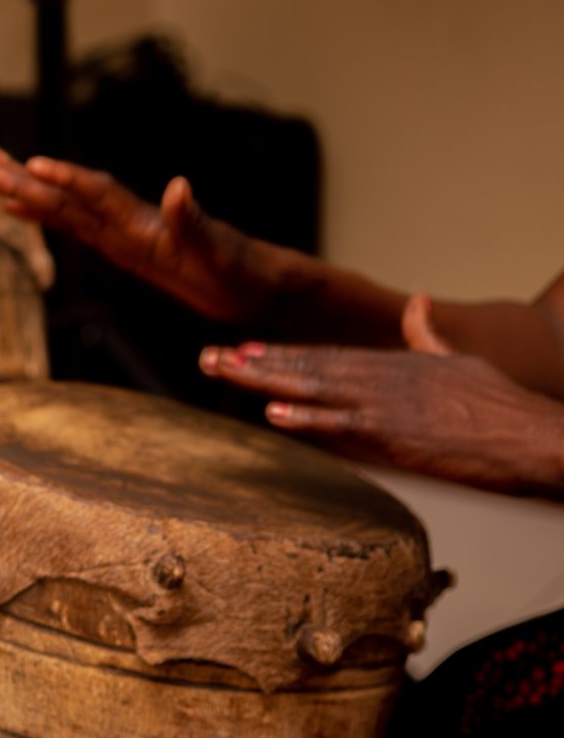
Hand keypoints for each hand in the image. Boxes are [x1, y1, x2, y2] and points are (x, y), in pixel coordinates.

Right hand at [0, 146, 279, 322]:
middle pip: (67, 195)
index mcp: (148, 223)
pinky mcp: (123, 249)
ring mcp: (124, 233)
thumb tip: (177, 187)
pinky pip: (73, 230)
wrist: (259, 285)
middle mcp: (130, 222)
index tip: (30, 166)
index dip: (65, 181)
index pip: (98, 196)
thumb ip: (196, 222)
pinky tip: (19, 210)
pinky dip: (43, 216)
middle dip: (21, 178)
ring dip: (24, 190)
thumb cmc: (246, 272)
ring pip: (63, 207)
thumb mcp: (223, 254)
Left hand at [198, 299, 563, 496]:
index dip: (279, 354)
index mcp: (391, 363)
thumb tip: (418, 301)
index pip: (323, 356)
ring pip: (312, 390)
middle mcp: (380, 378)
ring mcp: (385, 405)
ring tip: (224, 372)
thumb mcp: (460, 358)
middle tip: (207, 357)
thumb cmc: (500, 404)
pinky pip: (343, 425)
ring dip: (264, 383)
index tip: (241, 350)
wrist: (534, 435)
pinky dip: (308, 419)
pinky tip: (273, 415)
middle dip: (254, 364)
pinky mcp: (396, 435)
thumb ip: (428, 333)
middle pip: (305, 367)